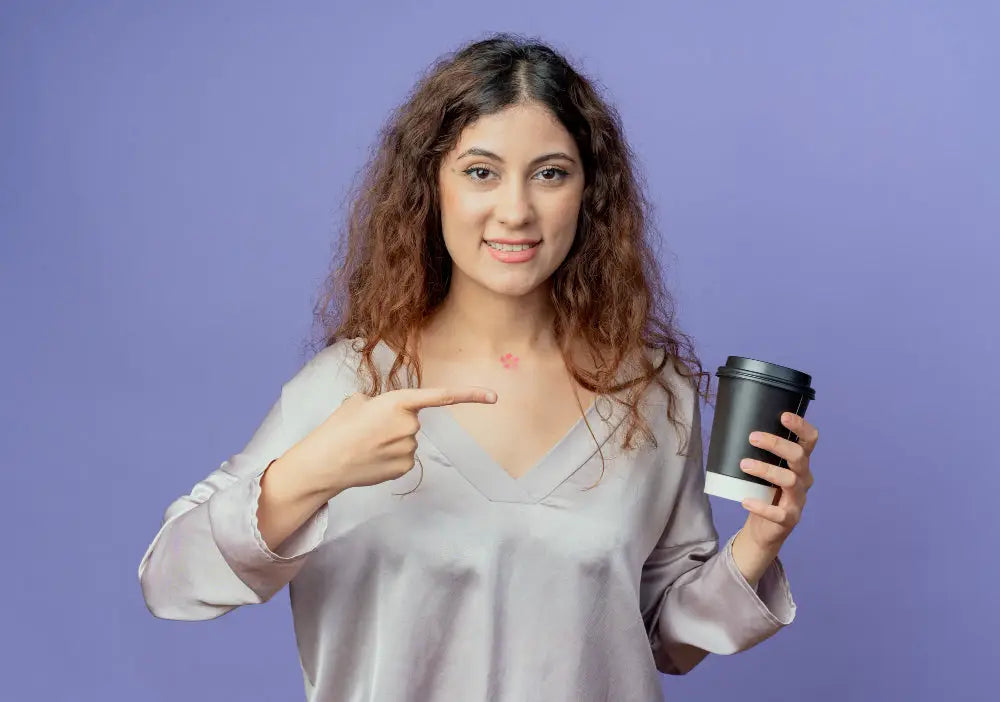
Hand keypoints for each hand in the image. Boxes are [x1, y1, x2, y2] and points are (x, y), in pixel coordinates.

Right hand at [284, 386, 497, 495]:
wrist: (325, 462)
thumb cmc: (338, 427)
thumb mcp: (357, 402)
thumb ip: (381, 402)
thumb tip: (388, 413)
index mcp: (399, 402)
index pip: (441, 396)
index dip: (470, 395)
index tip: (494, 397)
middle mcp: (410, 425)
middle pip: (411, 421)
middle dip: (393, 423)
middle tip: (367, 429)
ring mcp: (409, 449)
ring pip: (406, 440)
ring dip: (390, 441)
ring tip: (364, 445)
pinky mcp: (405, 468)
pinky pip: (403, 457)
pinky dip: (389, 458)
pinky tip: (370, 460)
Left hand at [737, 411, 818, 552]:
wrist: (763, 529)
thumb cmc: (762, 492)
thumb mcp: (764, 470)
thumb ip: (758, 453)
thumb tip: (731, 426)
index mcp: (799, 463)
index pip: (809, 441)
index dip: (800, 427)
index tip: (783, 416)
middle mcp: (804, 479)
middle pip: (799, 456)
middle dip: (776, 444)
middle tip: (752, 438)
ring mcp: (798, 500)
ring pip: (790, 480)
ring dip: (766, 470)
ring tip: (744, 464)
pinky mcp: (789, 519)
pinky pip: (779, 513)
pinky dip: (761, 506)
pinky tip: (746, 501)